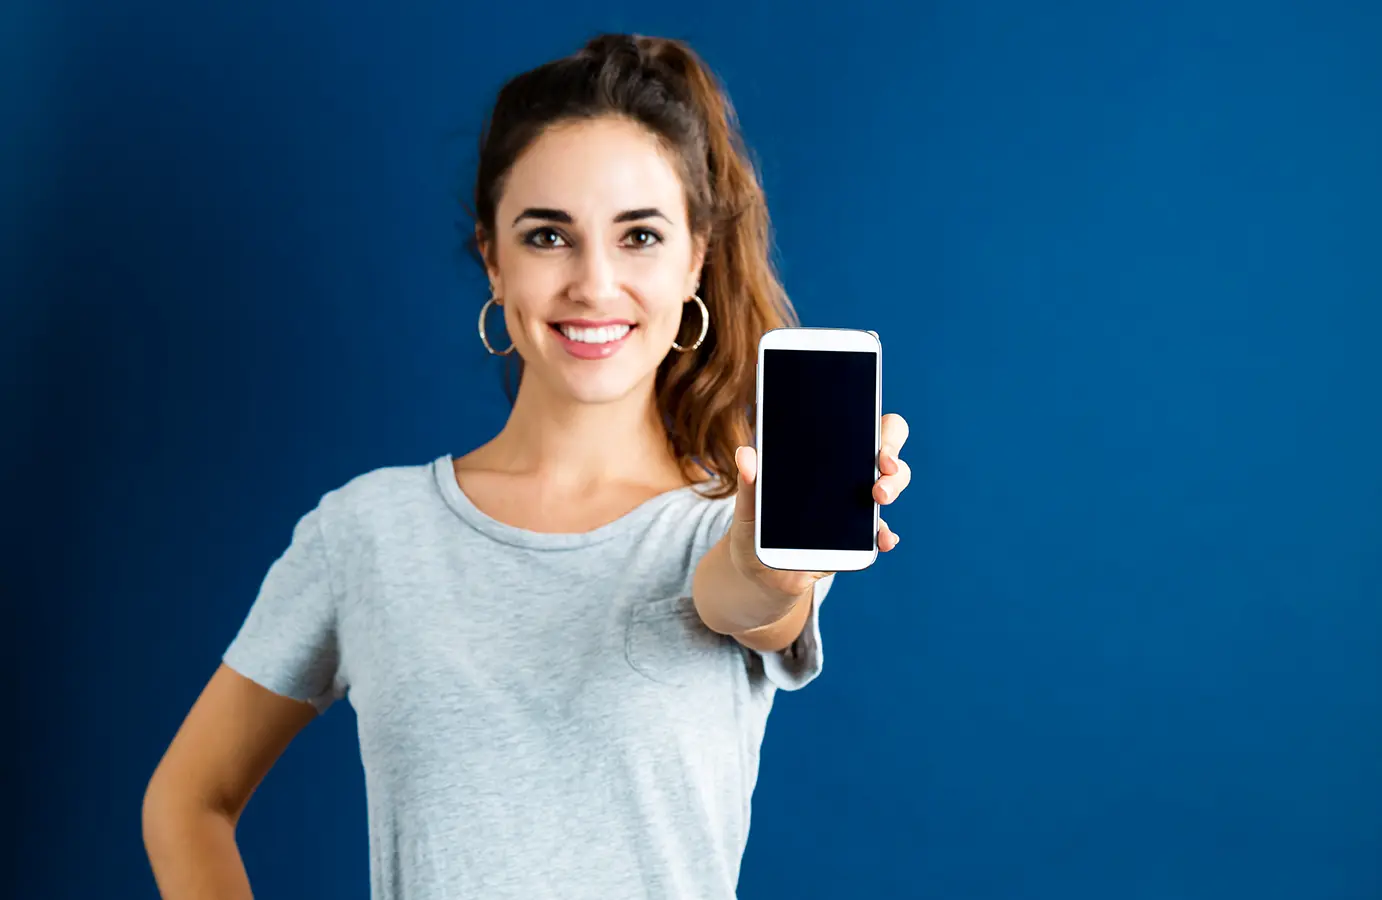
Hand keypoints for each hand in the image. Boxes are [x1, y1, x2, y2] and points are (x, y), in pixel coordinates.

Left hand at [729, 412, 912, 602]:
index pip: (864, 429)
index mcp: (824, 458)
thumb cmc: (757, 527)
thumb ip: (749, 481)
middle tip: (883, 469)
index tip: (877, 440)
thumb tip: (745, 454)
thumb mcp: (748, 505)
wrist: (760, 571)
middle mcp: (848, 477)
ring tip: (878, 498)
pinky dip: (885, 535)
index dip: (880, 428)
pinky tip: (883, 539)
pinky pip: (880, 533)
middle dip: (893, 458)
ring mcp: (856, 508)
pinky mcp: (857, 540)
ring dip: (893, 487)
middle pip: (888, 455)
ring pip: (891, 486)